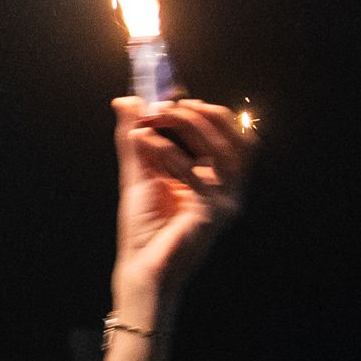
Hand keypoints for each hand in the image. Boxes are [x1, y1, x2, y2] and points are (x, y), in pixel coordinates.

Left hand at [104, 97, 254, 360]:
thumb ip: (135, 137)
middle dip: (202, 113)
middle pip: (235, 136)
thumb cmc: (143, 227)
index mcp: (214, 176)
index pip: (224, 132)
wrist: (140, 269)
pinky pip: (199, 177)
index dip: (202, 107)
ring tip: (158, 116)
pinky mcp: (214, 215)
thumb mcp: (138, 173)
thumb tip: (125, 99)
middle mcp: (227, 188)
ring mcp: (226, 202)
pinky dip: (170, 155)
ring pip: (226, 152)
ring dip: (192, 128)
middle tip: (168, 103)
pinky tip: (143, 142)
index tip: (169, 91)